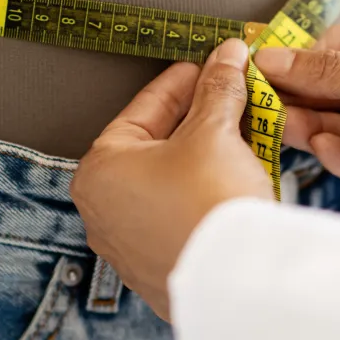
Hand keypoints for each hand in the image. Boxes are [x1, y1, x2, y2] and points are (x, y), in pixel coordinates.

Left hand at [72, 39, 272, 320]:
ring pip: (170, 186)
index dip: (181, 83)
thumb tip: (227, 57)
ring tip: (241, 137)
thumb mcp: (215, 132)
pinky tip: (236, 182)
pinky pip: (181, 219)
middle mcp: (103, 213)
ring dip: (205, 158)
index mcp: (99, 172)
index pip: (142, 110)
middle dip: (197, 121)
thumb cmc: (208, 205)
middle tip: (229, 98)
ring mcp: (130, 248)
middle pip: (155, 149)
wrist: (239, 282)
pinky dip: (205, 196)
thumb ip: (218, 89)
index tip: (205, 68)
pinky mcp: (162, 271)